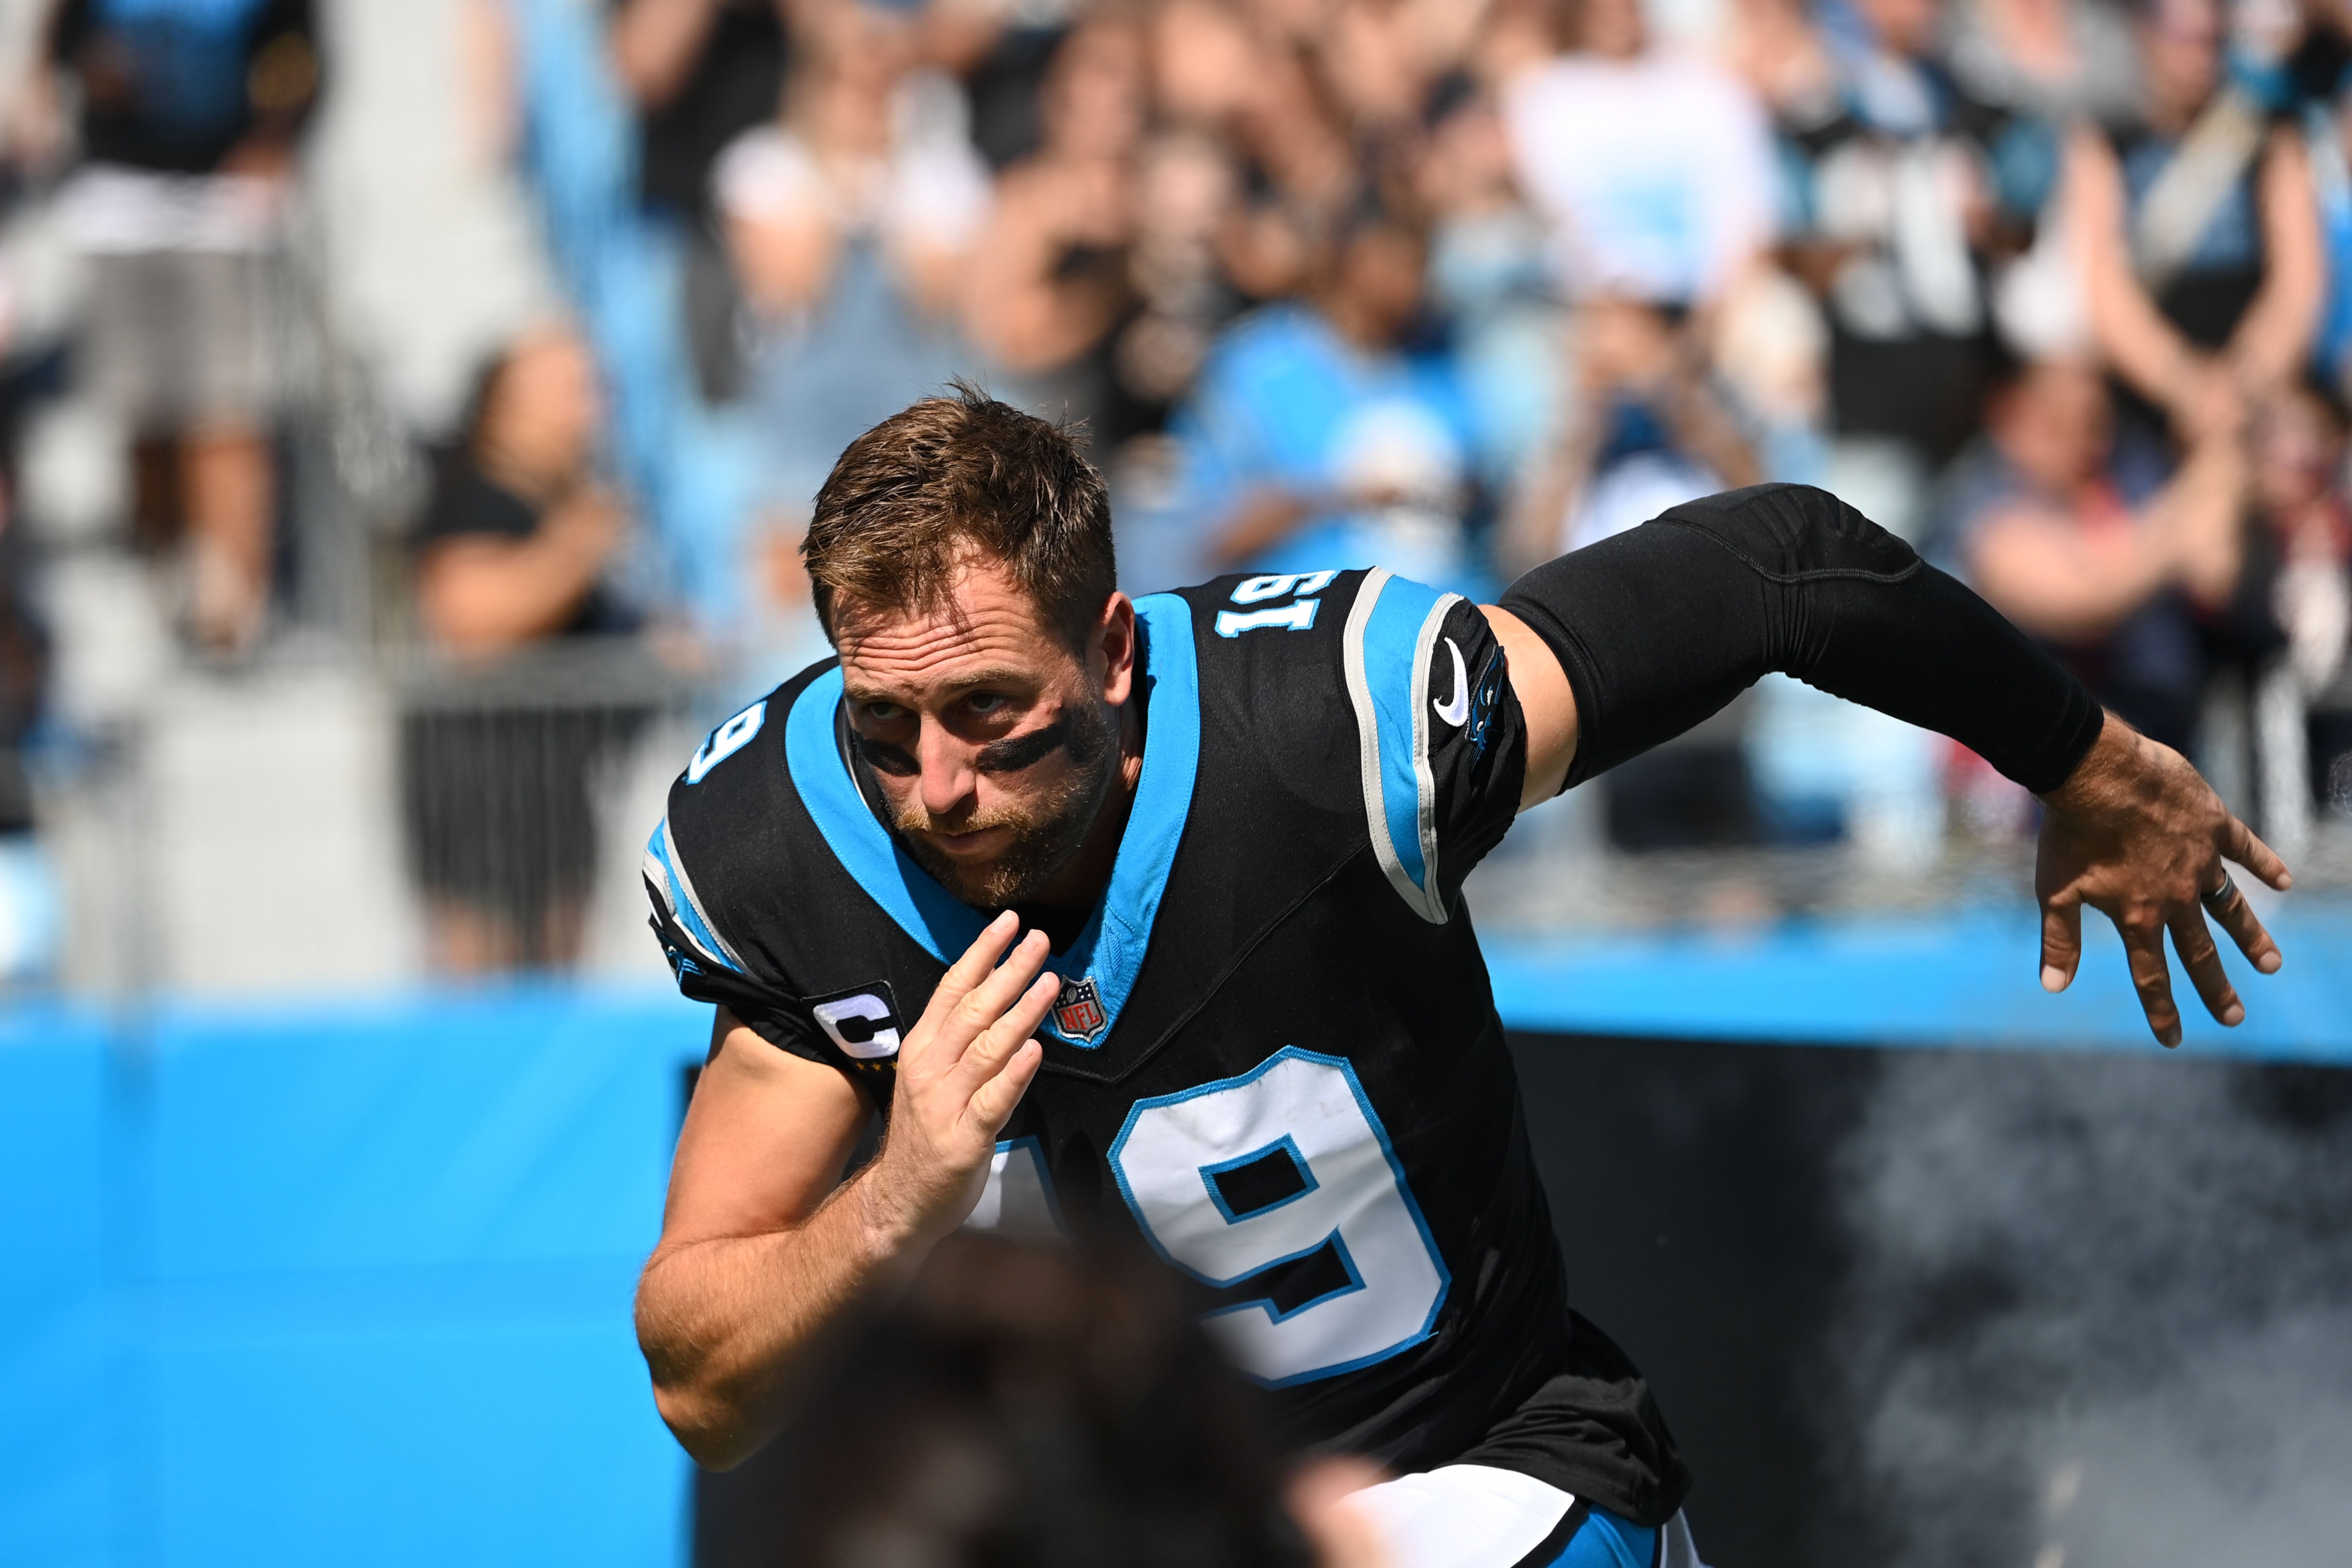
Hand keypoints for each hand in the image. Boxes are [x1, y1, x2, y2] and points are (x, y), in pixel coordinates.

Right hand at [859, 913, 1055, 1247]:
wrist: (898, 1201)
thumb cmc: (925, 1133)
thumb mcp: (932, 1076)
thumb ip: (960, 1040)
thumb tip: (1000, 993)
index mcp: (922, 1047)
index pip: (952, 989)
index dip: (982, 954)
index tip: (1009, 922)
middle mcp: (930, 1069)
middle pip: (974, 1010)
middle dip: (1009, 971)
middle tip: (1039, 939)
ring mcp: (946, 1104)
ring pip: (987, 1049)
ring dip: (1020, 1012)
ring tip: (1050, 981)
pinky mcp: (964, 1140)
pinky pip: (994, 1101)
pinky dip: (1014, 1074)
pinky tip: (1035, 1051)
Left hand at [2035, 714, 2290, 1045]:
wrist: (2095, 774)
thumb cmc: (2069, 832)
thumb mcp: (2054, 891)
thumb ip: (2059, 940)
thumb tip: (2052, 987)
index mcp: (2137, 916)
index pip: (2151, 976)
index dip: (2162, 1011)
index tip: (2173, 1041)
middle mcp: (2175, 896)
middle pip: (2199, 951)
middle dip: (2217, 988)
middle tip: (2235, 1018)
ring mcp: (2199, 862)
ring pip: (2231, 908)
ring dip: (2251, 937)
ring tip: (2271, 965)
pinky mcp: (2214, 825)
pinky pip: (2247, 849)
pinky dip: (2266, 864)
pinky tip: (2284, 880)